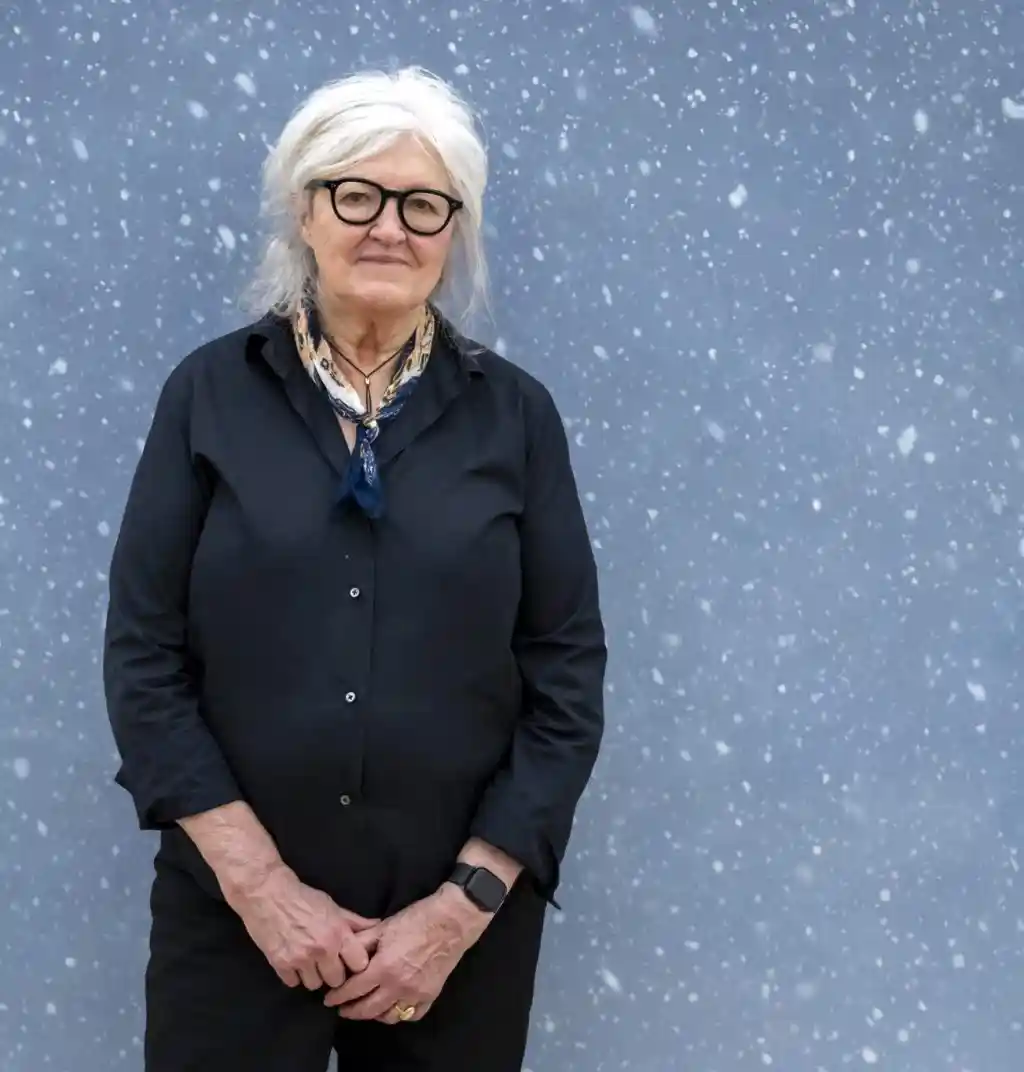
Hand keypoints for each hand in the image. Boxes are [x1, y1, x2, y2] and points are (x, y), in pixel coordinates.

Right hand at [229, 866, 378, 989]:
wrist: (267, 893)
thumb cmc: (303, 897)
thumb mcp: (333, 906)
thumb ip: (354, 922)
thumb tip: (377, 926)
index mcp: (338, 933)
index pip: (359, 965)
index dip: (355, 964)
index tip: (349, 961)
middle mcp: (322, 949)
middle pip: (337, 980)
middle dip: (333, 973)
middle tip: (327, 963)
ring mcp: (300, 959)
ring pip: (314, 985)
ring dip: (313, 976)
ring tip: (309, 962)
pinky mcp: (280, 964)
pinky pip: (293, 983)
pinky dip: (294, 975)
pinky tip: (293, 962)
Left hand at [323, 885, 487, 1021]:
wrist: (450, 921)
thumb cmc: (416, 920)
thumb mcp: (383, 927)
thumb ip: (362, 942)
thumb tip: (342, 954)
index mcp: (384, 968)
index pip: (354, 990)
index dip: (338, 996)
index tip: (329, 999)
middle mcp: (398, 986)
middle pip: (368, 1009)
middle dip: (351, 1011)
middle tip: (341, 1009)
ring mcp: (416, 994)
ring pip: (389, 1016)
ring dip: (373, 1015)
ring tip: (365, 1009)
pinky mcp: (430, 996)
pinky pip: (411, 1015)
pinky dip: (399, 1014)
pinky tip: (391, 1008)